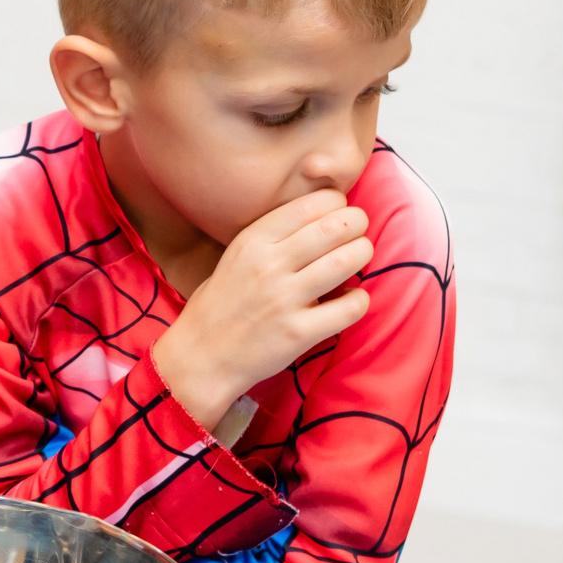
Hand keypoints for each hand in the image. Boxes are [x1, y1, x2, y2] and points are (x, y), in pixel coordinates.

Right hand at [151, 190, 371, 430]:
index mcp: (251, 241)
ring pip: (348, 260)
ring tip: (358, 259)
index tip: (339, 214)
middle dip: (358, 225)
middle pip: (337, 227)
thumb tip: (325, 217)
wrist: (199, 358)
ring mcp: (284, 300)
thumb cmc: (221, 305)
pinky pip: (351, 307)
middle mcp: (268, 265)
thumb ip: (274, 237)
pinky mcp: (298, 333)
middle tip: (358, 234)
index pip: (312, 205)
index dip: (338, 204)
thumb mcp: (235, 257)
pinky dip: (359, 299)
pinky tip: (349, 300)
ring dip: (363, 254)